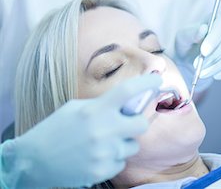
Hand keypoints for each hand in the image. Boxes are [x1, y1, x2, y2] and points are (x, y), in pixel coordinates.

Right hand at [1, 73, 160, 188]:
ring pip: (132, 146)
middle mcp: (104, 130)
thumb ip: (102, 104)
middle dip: (138, 122)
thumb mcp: (76, 108)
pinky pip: (121, 162)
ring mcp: (104, 153)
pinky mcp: (102, 171)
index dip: (147, 82)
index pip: (128, 91)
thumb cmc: (54, 129)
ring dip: (123, 142)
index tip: (157, 79)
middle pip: (141, 124)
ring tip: (104, 142)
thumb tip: (126, 104)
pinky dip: (113, 158)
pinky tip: (97, 155)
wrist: (33, 160)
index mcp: (96, 109)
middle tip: (128, 122)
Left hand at [176, 15, 220, 79]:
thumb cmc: (188, 42)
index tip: (203, 52)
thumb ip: (192, 32)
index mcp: (218, 19)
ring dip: (217, 67)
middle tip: (198, 67)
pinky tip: (214, 74)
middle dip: (213, 57)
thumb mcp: (184, 36)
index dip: (214, 39)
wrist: (191, 56)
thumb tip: (203, 29)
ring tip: (202, 73)